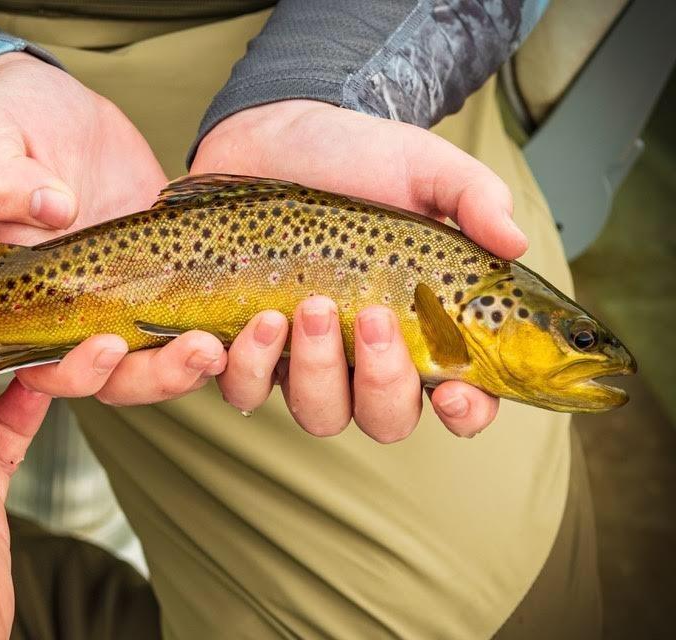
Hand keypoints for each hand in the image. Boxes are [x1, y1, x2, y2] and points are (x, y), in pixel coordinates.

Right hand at [0, 52, 230, 405]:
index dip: (78, 370)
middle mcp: (85, 310)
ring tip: (255, 330)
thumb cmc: (1, 125)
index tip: (111, 344)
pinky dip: (238, 323)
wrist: (49, 105)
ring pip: (172, 355)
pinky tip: (273, 312)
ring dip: (208, 357)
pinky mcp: (175, 268)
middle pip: (125, 376)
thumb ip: (3, 181)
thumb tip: (51, 210)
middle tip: (205, 348)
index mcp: (32, 301)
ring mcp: (134, 293)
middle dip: (165, 374)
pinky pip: (207, 311)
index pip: (51, 365)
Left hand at [192, 100, 527, 439]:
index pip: (461, 396)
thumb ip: (474, 198)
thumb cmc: (357, 158)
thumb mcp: (425, 167)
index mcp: (424, 326)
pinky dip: (245, 370)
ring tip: (308, 306)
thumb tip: (513, 241)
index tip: (453, 390)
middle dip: (382, 381)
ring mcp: (306, 357)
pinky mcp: (248, 346)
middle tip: (372, 317)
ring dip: (315, 372)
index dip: (465, 411)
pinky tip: (253, 325)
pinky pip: (243, 391)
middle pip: (386, 418)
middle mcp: (366, 356)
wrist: (275, 136)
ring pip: (318, 414)